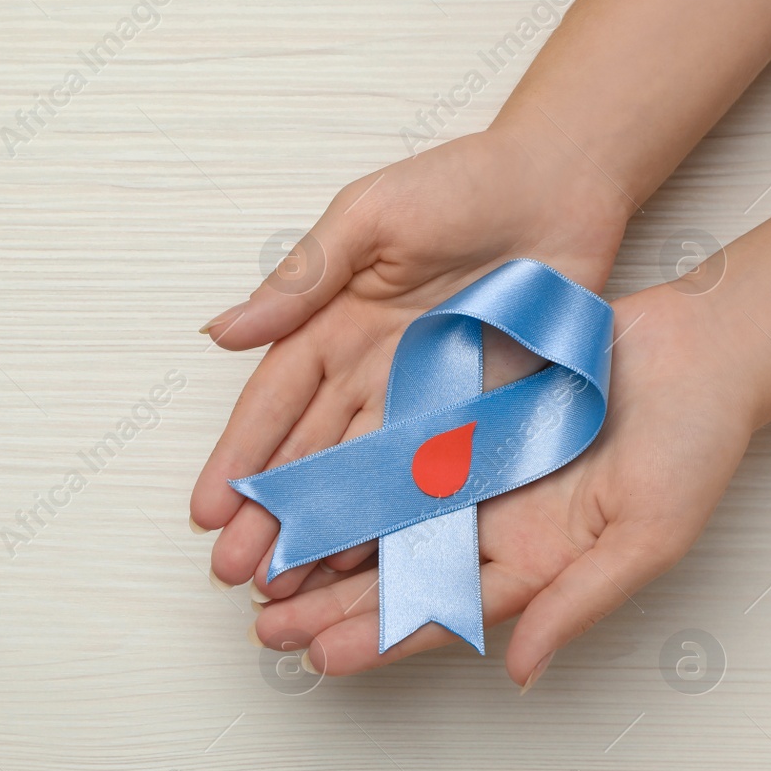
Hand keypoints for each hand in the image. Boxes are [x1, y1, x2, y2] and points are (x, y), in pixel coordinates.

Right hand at [191, 124, 627, 597]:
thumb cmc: (461, 182)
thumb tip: (221, 333)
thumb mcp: (366, 217)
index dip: (239, 459)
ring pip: (362, 480)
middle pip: (308, 457)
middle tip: (235, 573)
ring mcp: (421, 399)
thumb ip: (300, 281)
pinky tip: (373, 566)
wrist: (565, 183)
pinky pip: (434, 478)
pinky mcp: (477, 415)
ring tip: (290, 588)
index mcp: (329, 324)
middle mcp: (367, 371)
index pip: (272, 405)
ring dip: (325, 532)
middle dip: (269, 517)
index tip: (206, 512)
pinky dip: (403, 521)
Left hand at [248, 283, 757, 686]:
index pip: (443, 613)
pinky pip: (390, 445)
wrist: (704, 347)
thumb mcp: (649, 536)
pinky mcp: (460, 414)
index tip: (320, 659)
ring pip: (380, 515)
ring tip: (262, 569)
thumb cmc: (697, 445)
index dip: (381, 638)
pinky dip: (347, 467)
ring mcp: (473, 470)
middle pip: (395, 574)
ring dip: (323, 541)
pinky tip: (299, 484)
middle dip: (328, 605)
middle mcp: (492, 524)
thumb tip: (520, 673)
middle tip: (264, 627)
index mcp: (533, 564)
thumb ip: (579, 602)